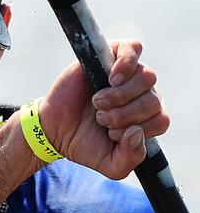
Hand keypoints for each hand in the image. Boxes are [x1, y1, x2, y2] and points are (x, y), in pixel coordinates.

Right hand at [39, 39, 169, 178]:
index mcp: (145, 117)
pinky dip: (126, 63)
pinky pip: (133, 48)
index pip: (161, 119)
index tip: (111, 134)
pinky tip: (112, 78)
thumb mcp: (111, 164)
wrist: (52, 129)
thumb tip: (137, 132)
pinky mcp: (108, 57)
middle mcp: (139, 94)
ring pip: (147, 77)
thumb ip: (131, 158)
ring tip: (99, 103)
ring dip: (121, 95)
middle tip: (100, 119)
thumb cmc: (83, 143)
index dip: (138, 129)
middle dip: (125, 115)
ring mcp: (125, 74)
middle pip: (154, 99)